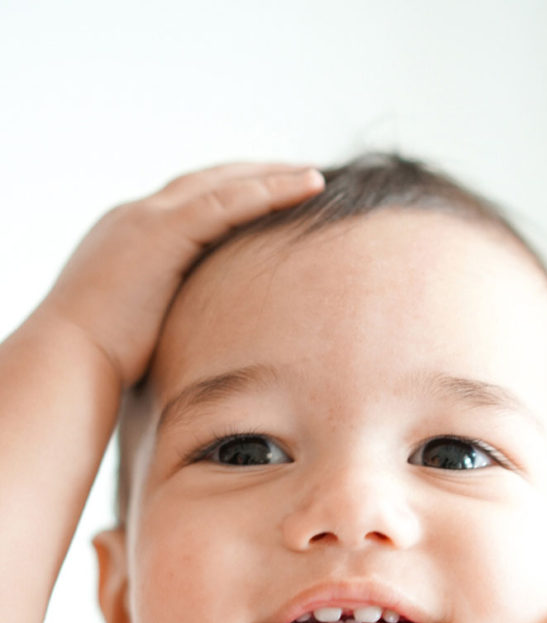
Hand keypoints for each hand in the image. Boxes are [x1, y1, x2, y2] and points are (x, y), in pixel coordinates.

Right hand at [32, 162, 324, 385]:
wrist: (70, 359)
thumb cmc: (99, 362)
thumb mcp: (139, 330)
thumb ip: (167, 320)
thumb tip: (192, 344)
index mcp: (130, 237)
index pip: (188, 205)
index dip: (229, 197)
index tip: (265, 200)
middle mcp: (137, 216)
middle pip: (209, 182)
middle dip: (255, 175)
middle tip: (299, 175)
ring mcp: (148, 219)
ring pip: (224, 183)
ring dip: (273, 176)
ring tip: (315, 177)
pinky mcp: (163, 232)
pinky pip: (229, 201)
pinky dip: (270, 191)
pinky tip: (308, 187)